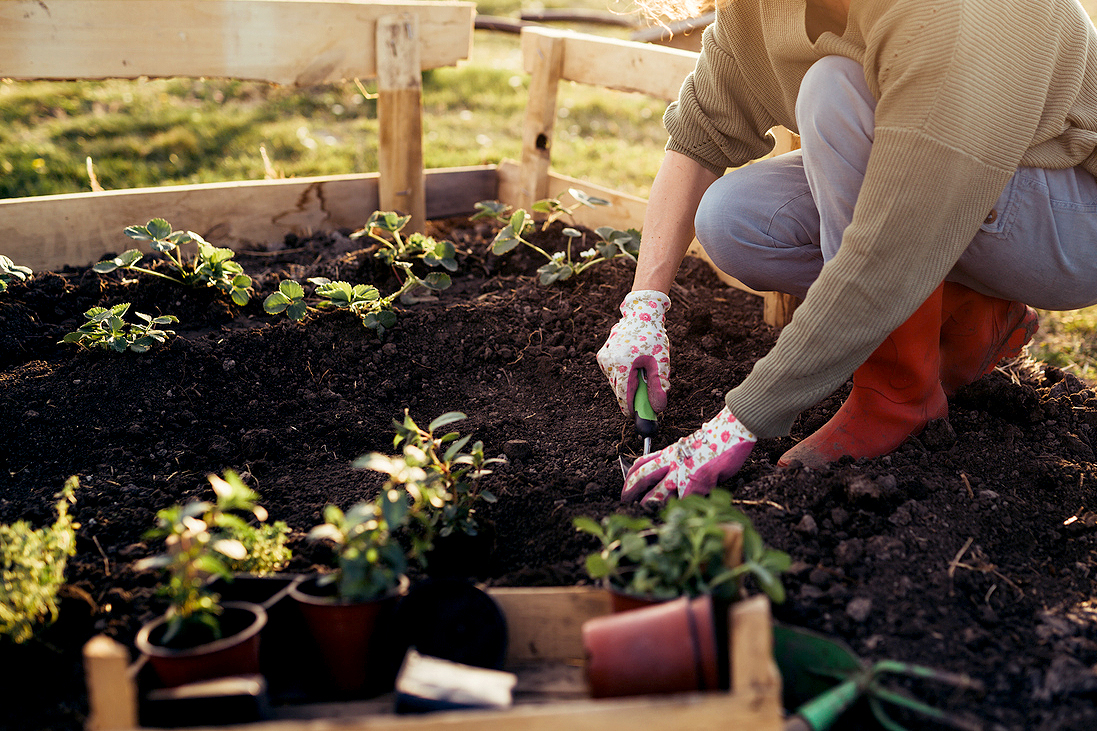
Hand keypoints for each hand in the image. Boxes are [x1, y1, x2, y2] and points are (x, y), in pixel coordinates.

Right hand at [596, 290, 670, 415]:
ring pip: (614, 382)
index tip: (638, 415)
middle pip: (618, 391)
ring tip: (640, 371)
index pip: (623, 397)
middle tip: (644, 395)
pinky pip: (612, 373)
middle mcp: (609, 363)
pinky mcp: (602, 356)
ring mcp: (603, 359)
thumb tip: (657, 409)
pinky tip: (632, 363)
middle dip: (631, 396)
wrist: (641, 314)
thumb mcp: (660, 363)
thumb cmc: (653, 338)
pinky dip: (622, 374)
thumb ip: (658, 387)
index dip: (631, 409)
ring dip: (627, 384)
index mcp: (623, 366)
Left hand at [622, 407, 755, 504]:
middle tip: (625, 501)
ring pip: (658, 493)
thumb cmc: (716, 440)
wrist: (732, 429)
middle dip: (630, 490)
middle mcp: (672, 462)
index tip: (625, 486)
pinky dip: (681, 509)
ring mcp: (683, 472)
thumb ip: (679, 461)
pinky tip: (679, 514)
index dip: (630, 476)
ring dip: (651, 505)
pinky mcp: (697, 481)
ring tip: (647, 512)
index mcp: (670, 453)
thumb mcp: (690, 448)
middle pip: (643, 477)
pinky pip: (684, 500)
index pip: (642, 463)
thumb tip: (674, 478)